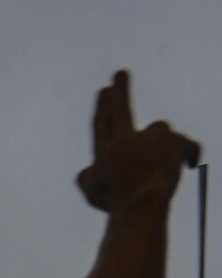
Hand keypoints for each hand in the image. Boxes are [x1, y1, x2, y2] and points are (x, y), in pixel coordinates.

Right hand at [76, 71, 200, 213]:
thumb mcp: (91, 191)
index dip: (104, 106)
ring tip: (161, 164)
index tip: (104, 90)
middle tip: (120, 73)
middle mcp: (124, 139)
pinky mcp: (172, 140)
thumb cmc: (115, 202)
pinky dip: (188, 153)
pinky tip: (191, 164)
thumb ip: (87, 177)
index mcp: (104, 151)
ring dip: (161, 143)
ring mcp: (148, 137)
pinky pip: (186, 144)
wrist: (140, 204)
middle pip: (121, 109)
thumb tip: (89, 169)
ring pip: (159, 130)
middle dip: (120, 91)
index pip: (102, 123)